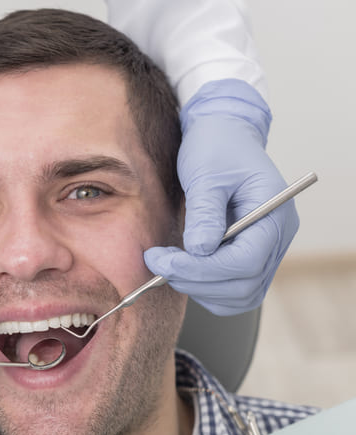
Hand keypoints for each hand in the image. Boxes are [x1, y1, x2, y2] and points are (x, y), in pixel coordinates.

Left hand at [145, 79, 298, 315]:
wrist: (223, 135)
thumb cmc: (216, 147)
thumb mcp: (205, 172)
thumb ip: (204, 213)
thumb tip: (199, 250)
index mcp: (274, 213)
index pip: (245, 261)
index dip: (202, 269)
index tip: (163, 262)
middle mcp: (278, 237)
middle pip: (243, 284)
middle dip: (195, 281)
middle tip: (158, 263)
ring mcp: (267, 250)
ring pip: (239, 295)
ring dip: (199, 289)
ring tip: (167, 265)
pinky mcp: (250, 257)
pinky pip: (234, 290)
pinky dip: (207, 289)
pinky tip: (183, 270)